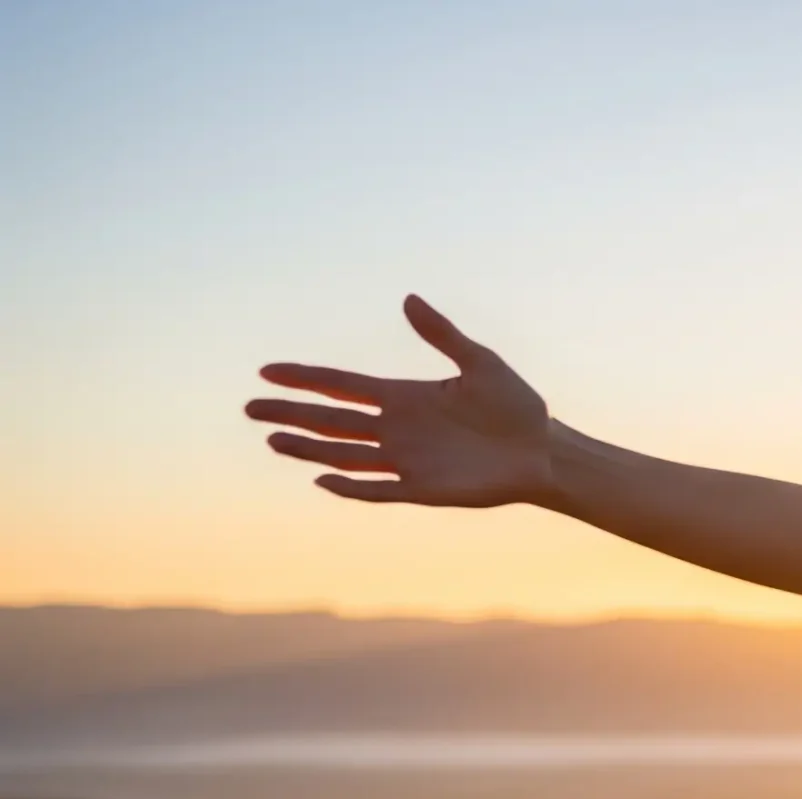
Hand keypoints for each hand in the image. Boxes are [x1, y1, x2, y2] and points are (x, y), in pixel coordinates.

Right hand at [246, 295, 552, 507]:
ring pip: (345, 455)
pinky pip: (378, 490)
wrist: (544, 451)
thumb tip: (408, 298)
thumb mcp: (480, 362)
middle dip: (291, 413)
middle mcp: (397, 428)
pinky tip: (322, 479)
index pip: (343, 385)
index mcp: (405, 396)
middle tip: (249, 407)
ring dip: (308, 449)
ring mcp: (407, 460)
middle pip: (332, 420)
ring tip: (272, 439)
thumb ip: (442, 334)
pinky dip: (351, 487)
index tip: (268, 371)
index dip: (306, 378)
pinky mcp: (423, 489)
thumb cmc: (516, 406)